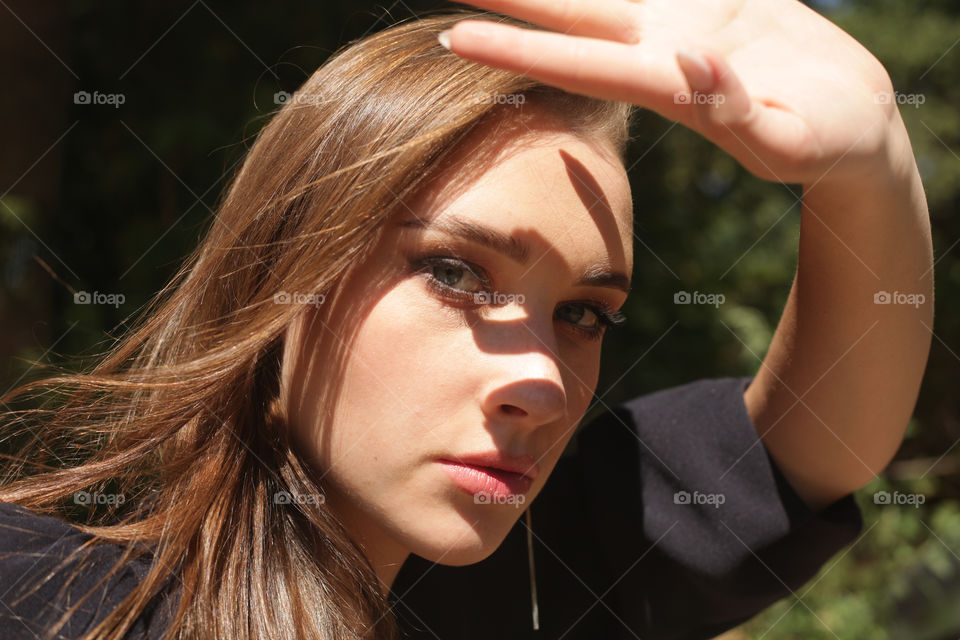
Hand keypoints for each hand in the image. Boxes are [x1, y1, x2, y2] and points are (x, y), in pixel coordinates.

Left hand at [442, 0, 904, 185]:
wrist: (852, 120)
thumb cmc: (825, 145)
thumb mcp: (788, 139)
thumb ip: (736, 110)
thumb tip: (689, 66)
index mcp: (666, 84)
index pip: (575, 62)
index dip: (514, 49)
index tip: (453, 36)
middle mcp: (660, 48)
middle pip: (569, 14)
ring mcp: (684, 20)